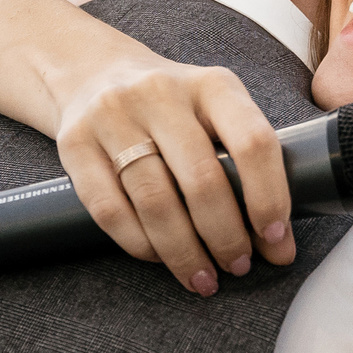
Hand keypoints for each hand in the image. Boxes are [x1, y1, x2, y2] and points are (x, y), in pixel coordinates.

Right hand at [53, 55, 295, 295]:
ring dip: (184, 252)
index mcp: (212, 85)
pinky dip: (141, 245)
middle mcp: (161, 94)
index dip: (269, 197)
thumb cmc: (172, 109)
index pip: (253, 142)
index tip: (276, 238)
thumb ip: (247, 165)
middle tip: (238, 265)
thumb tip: (278, 243)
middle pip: (202, 180)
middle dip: (226, 236)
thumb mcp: (215, 114)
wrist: (93, 75)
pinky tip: (159, 258)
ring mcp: (113, 116)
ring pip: (155, 202)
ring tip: (203, 277)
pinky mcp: (75, 143)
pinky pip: (110, 211)